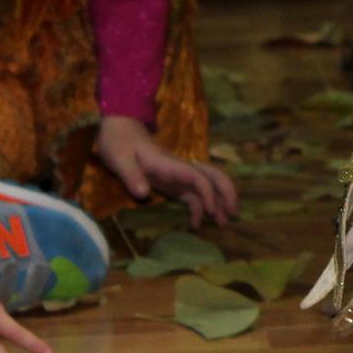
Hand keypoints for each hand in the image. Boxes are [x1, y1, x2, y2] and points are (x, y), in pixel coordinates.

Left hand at [95, 115, 238, 228]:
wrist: (120, 128)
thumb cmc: (119, 142)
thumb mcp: (119, 159)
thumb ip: (131, 176)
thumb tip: (143, 194)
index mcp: (170, 164)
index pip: (197, 177)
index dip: (208, 193)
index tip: (210, 211)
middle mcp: (180, 169)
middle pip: (213, 176)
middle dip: (227, 193)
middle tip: (233, 214)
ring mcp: (178, 175)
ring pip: (207, 185)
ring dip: (219, 201)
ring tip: (224, 222)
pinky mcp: (173, 181)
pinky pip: (192, 194)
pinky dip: (198, 208)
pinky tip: (196, 224)